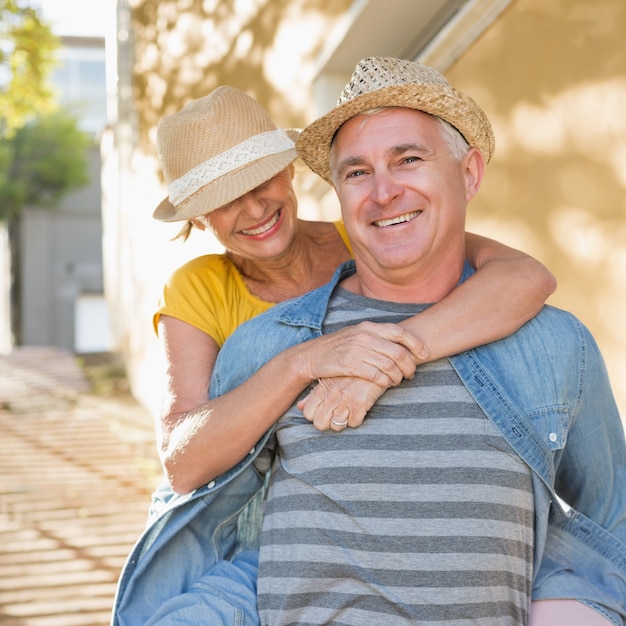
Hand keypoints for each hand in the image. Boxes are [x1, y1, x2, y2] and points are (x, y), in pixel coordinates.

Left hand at [297, 376, 387, 430]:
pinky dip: (356, 419)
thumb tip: (299, 407)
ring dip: (342, 422)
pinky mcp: (360, 403)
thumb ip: (312, 394)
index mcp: (321, 389)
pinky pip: (354, 423)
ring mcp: (344, 400)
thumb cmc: (348, 369)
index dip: (315, 416)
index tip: (324, 412)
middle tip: (336, 415)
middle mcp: (330, 396)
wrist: (371, 359)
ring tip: (348, 413)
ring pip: (336, 426)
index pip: (308, 413)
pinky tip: (358, 410)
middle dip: (327, 423)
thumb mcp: (328, 377)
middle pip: (320, 423)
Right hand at [299, 321, 426, 388]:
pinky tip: (385, 384)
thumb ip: (376, 336)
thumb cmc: (336, 347)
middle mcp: (364, 336)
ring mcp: (357, 350)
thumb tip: (400, 343)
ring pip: (389, 365)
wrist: (311, 356)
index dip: (415, 343)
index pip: (400, 332)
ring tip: (397, 381)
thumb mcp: (356, 334)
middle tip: (411, 374)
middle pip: (398, 352)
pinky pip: (376, 375)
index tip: (424, 354)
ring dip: (397, 376)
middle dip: (409, 365)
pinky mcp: (350, 365)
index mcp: (368, 326)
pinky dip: (385, 381)